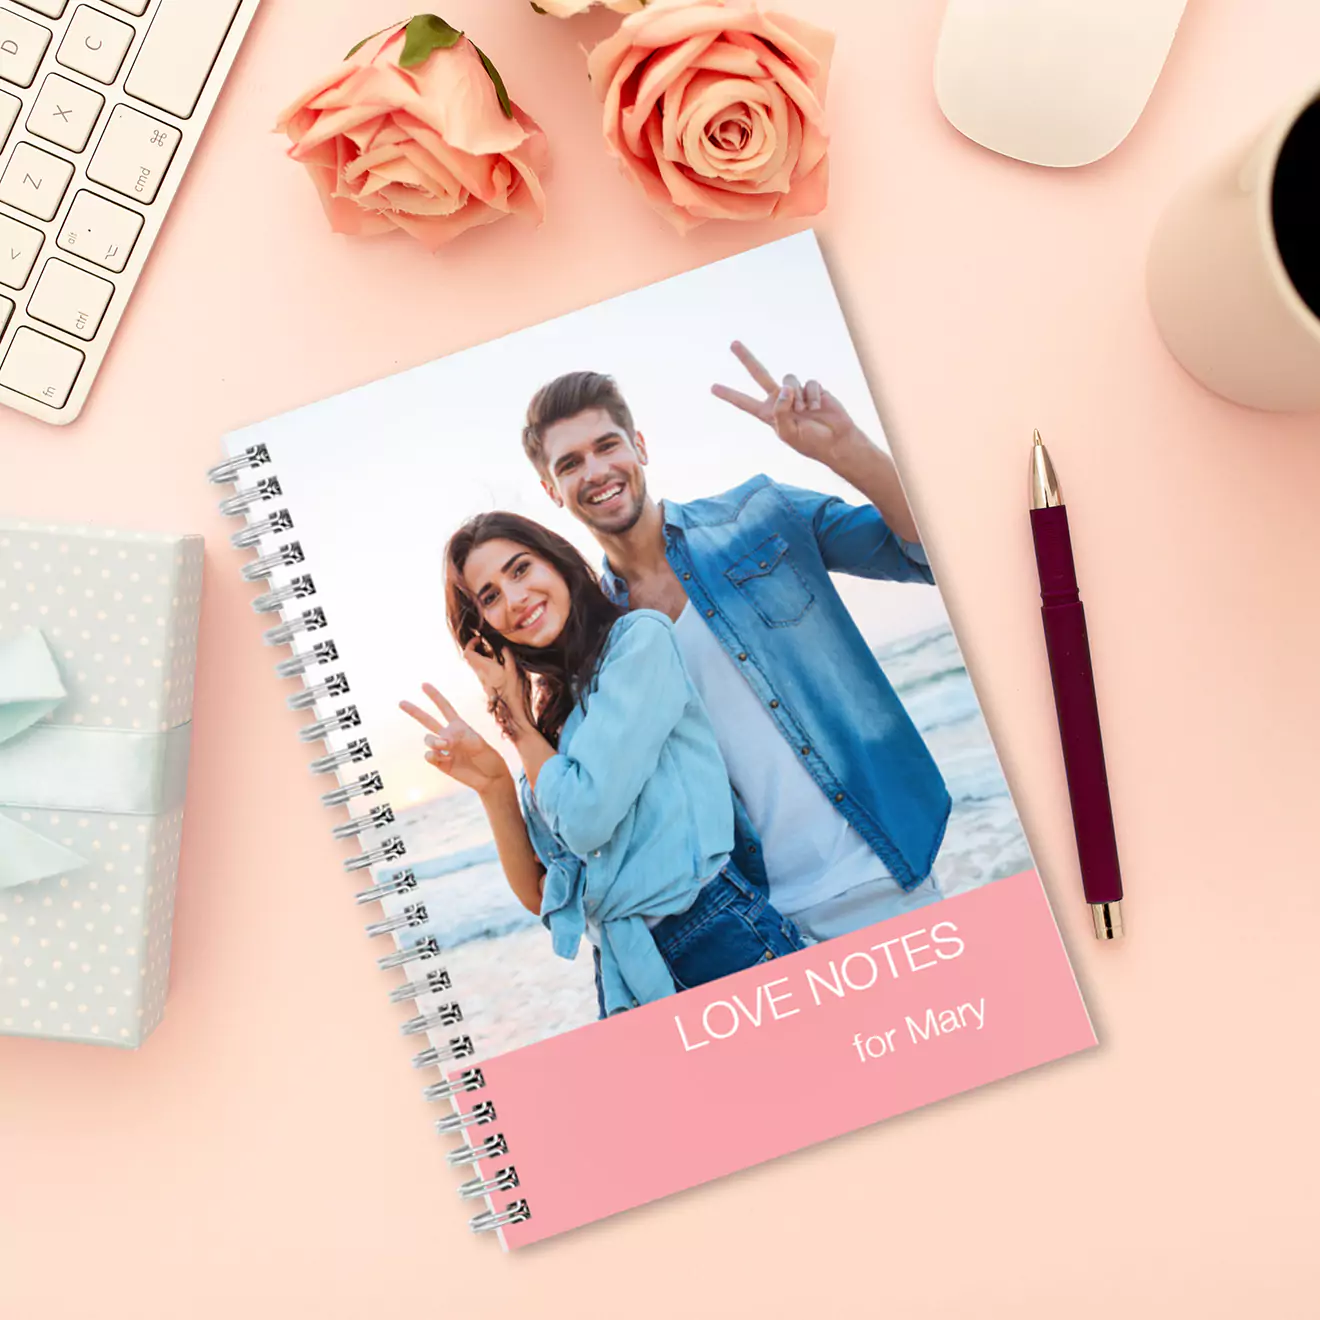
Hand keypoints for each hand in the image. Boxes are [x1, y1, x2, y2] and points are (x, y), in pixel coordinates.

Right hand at [400, 685, 510, 797]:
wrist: (490, 778)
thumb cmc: (487, 756)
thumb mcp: (476, 742)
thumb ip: (457, 738)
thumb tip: (440, 742)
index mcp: (459, 726)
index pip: (445, 708)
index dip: (435, 696)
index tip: (424, 685)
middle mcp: (449, 736)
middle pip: (428, 721)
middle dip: (415, 711)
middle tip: (401, 702)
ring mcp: (443, 750)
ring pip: (428, 740)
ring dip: (433, 741)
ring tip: (445, 746)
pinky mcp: (441, 764)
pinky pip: (429, 756)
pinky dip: (434, 756)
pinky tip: (444, 758)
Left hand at [461, 639, 531, 736]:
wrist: (515, 713)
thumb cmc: (516, 691)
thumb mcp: (514, 669)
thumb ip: (508, 655)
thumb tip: (502, 646)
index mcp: (484, 669)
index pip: (467, 654)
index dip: (471, 643)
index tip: (481, 638)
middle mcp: (481, 676)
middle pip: (470, 659)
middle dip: (477, 648)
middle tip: (488, 644)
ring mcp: (484, 682)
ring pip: (476, 666)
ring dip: (482, 657)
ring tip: (495, 653)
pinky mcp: (489, 688)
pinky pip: (483, 672)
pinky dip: (487, 665)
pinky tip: (499, 665)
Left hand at [712, 340, 861, 463]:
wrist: (835, 439)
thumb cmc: (810, 441)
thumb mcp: (788, 433)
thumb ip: (780, 411)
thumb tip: (784, 389)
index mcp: (769, 414)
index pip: (745, 403)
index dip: (730, 395)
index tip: (713, 388)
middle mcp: (780, 400)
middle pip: (759, 374)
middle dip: (746, 359)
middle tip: (732, 343)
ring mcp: (796, 393)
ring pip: (789, 380)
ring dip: (797, 397)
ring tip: (805, 412)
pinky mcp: (812, 388)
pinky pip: (809, 384)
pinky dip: (813, 396)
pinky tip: (818, 407)